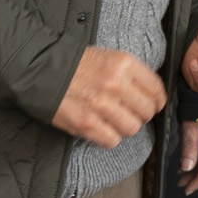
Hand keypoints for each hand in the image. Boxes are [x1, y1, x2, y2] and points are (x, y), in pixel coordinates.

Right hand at [50, 47, 166, 146]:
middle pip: (147, 111)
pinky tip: (101, 128)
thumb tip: (151, 94)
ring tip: (114, 121)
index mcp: (124, 64)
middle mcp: (116, 84)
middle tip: (130, 113)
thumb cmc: (74, 64)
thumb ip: (131, 74)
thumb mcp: (108, 57)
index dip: (157, 101)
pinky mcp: (87, 124)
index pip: (156, 89)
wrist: (40, 69)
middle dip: (141, 114)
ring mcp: (102, 105)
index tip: (153, 104)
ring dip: (124, 127)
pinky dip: (108, 138)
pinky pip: (112, 140)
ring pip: (132, 128)